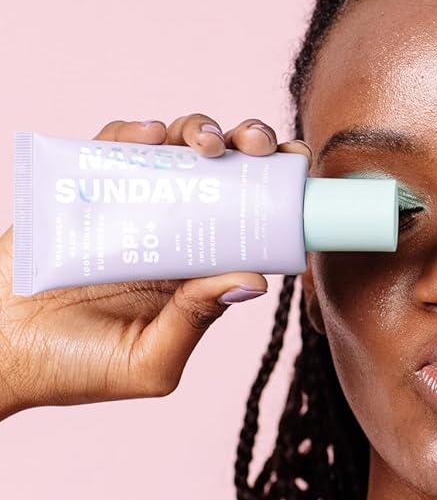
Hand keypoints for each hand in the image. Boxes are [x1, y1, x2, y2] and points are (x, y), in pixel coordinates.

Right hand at [0, 115, 310, 412]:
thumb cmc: (76, 370)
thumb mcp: (148, 361)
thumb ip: (196, 321)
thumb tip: (253, 279)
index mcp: (199, 269)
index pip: (253, 217)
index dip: (278, 187)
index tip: (296, 167)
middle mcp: (173, 229)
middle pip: (224, 170)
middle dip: (249, 144)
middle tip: (255, 146)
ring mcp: (130, 204)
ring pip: (177, 147)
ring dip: (199, 129)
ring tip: (205, 143)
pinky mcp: (83, 188)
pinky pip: (114, 147)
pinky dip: (135, 132)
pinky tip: (150, 135)